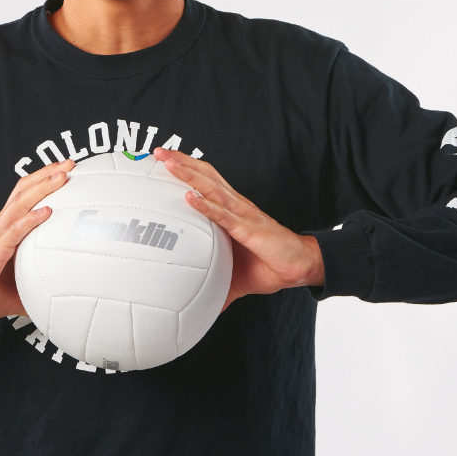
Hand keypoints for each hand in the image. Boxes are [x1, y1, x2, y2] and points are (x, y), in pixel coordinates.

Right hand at [0, 158, 73, 317]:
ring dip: (42, 187)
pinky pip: (15, 230)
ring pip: (21, 202)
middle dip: (47, 173)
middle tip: (69, 164)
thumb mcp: (21, 276)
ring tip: (61, 177)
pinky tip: (46, 211)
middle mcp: (3, 224)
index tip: (65, 168)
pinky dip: (31, 219)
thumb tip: (64, 286)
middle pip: (25, 189)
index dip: (44, 178)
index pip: (26, 194)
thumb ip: (41, 275)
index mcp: (8, 226)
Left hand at [153, 148, 323, 310]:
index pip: (205, 181)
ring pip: (211, 188)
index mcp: (230, 210)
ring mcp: (242, 215)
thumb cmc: (267, 264)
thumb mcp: (232, 273)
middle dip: (181, 161)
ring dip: (189, 175)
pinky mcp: (248, 229)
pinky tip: (189, 198)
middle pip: (205, 175)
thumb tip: (199, 304)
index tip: (163, 159)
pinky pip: (223, 216)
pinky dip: (205, 205)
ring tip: (169, 163)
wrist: (297, 268)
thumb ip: (213, 282)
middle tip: (158, 151)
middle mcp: (235, 206)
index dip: (186, 168)